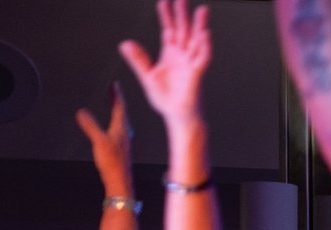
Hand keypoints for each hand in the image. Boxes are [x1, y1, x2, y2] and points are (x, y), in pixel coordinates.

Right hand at [76, 85, 133, 190]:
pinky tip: (113, 128)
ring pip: (122, 121)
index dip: (116, 95)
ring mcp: (123, 141)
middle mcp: (124, 133)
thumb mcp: (99, 141)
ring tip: (114, 106)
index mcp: (121, 128)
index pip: (120, 107)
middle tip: (114, 91)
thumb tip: (81, 112)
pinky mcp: (120, 149)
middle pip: (122, 112)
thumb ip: (90, 125)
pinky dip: (115, 123)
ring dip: (118, 111)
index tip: (114, 84)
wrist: (120, 182)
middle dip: (117, 101)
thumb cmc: (113, 164)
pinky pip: (118, 130)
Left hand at [119, 0, 211, 135]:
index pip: (169, 30)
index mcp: (170, 55)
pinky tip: (205, 34)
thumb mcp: (147, 76)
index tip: (164, 1)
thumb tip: (124, 43)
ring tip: (202, 10)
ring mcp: (191, 64)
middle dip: (182, 14)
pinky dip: (205, 46)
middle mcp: (182, 56)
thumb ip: (138, 59)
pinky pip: (202, 58)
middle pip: (184, 31)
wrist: (177, 117)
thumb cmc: (166, 100)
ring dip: (199, 25)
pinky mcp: (197, 74)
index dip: (166, 16)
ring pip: (197, 41)